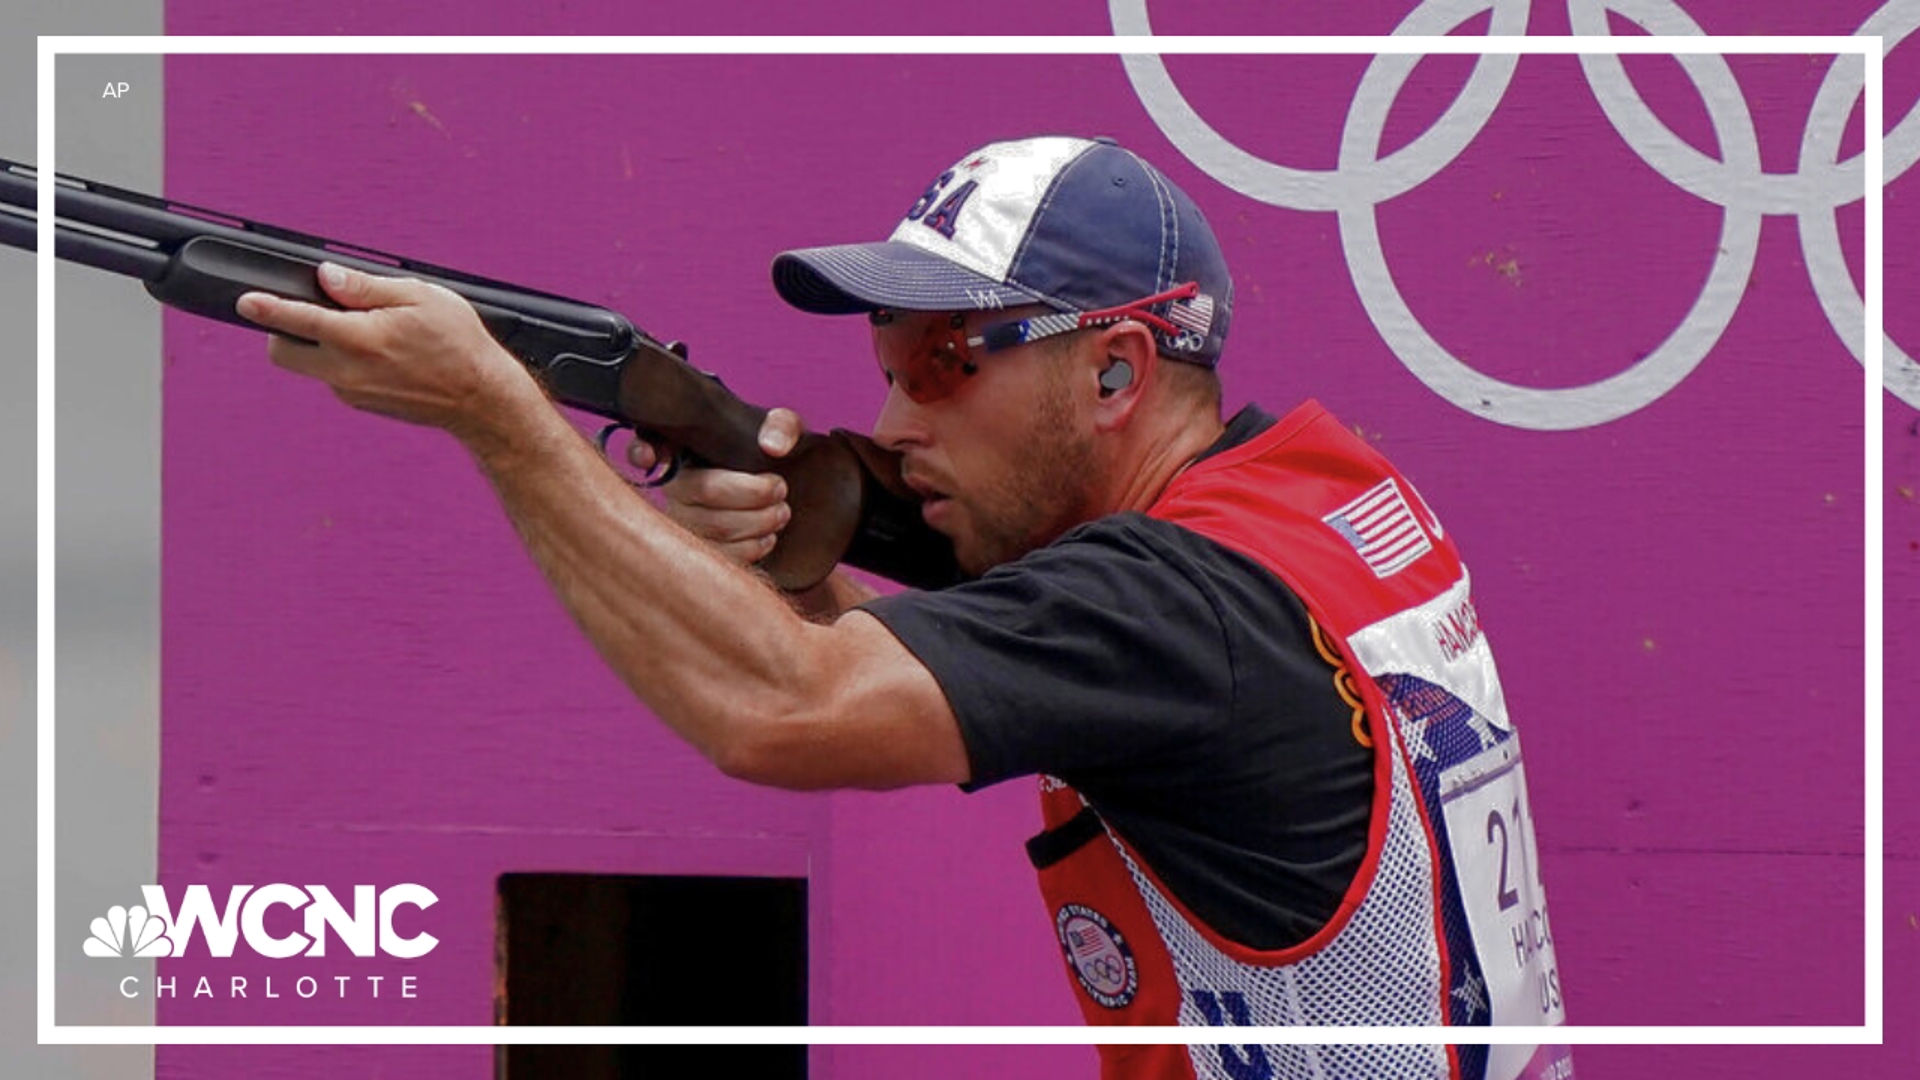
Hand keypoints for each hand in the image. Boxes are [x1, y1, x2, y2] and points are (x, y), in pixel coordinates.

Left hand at [235, 262, 538, 445]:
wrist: (482, 400)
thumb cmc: (459, 344)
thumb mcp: (420, 297)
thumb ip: (366, 286)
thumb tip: (326, 276)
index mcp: (359, 339)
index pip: (295, 320)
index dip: (265, 307)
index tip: (245, 299)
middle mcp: (347, 371)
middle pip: (283, 352)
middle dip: (282, 330)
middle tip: (310, 311)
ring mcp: (352, 392)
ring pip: (310, 365)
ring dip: (319, 345)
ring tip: (367, 330)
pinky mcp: (361, 404)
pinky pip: (334, 378)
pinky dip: (342, 361)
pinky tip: (380, 353)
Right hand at [629, 408, 802, 565]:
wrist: (775, 494)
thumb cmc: (766, 457)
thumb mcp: (778, 430)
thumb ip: (781, 426)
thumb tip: (772, 446)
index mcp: (683, 448)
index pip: (647, 445)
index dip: (640, 452)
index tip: (650, 458)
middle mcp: (672, 484)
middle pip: (703, 490)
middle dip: (752, 494)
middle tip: (781, 489)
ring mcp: (679, 520)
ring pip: (712, 528)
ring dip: (758, 522)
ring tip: (781, 512)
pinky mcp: (695, 551)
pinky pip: (719, 556)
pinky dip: (751, 548)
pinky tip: (767, 536)